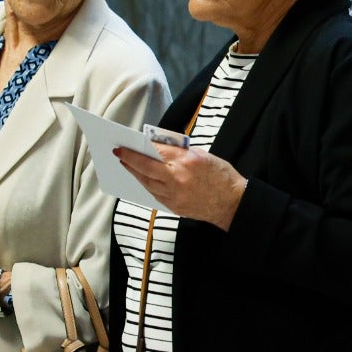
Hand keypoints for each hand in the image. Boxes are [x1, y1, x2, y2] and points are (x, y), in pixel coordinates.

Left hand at [115, 143, 247, 229]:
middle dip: (129, 160)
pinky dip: (147, 185)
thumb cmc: (222, 176)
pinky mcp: (174, 207)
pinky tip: (142, 179)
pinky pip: (155, 194)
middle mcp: (178, 179)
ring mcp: (175, 195)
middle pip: (146, 169)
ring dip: (135, 173)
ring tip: (127, 165)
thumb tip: (161, 147)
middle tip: (118, 153)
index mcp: (186, 162)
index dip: (139, 148)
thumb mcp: (203, 155)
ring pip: (147, 183)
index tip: (126, 144)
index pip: (156, 152)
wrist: (232, 203)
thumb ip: (181, 151)